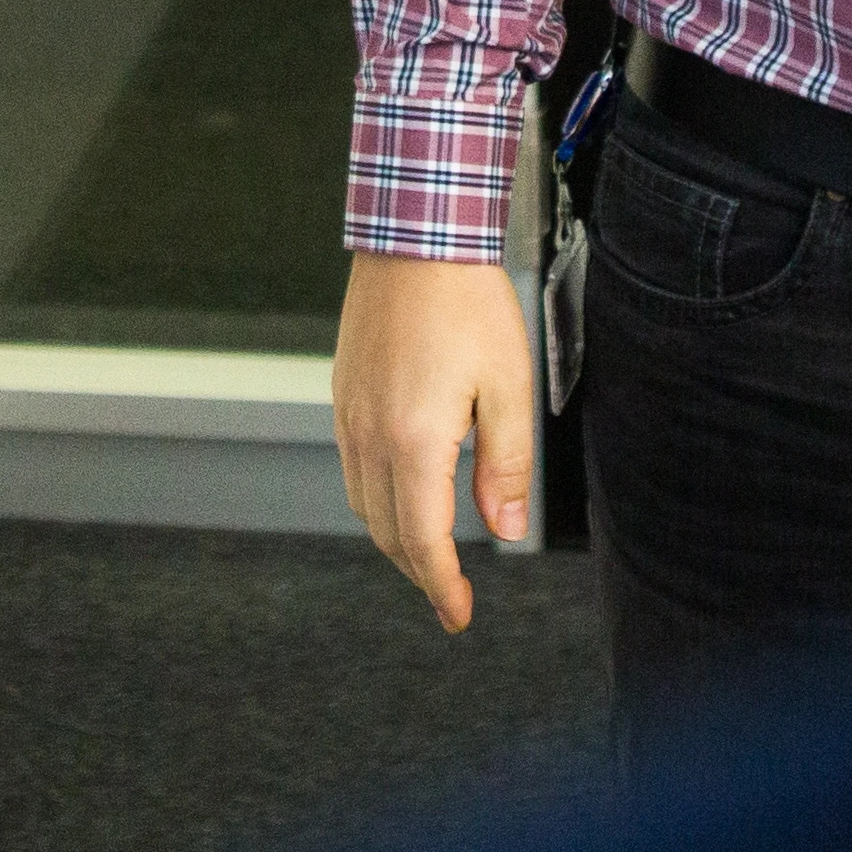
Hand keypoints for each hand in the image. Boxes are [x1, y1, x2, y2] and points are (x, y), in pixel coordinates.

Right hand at [334, 251, 535, 630]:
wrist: (417, 236)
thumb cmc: (469, 303)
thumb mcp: (509, 383)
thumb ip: (505, 464)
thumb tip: (505, 530)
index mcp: (414, 442)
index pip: (423, 540)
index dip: (442, 585)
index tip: (460, 615)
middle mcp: (369, 437)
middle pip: (388, 533)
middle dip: (420, 570)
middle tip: (451, 592)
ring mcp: (349, 416)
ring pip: (364, 505)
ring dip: (397, 537)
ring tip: (433, 550)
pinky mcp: (343, 395)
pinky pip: (354, 468)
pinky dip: (378, 498)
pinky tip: (406, 490)